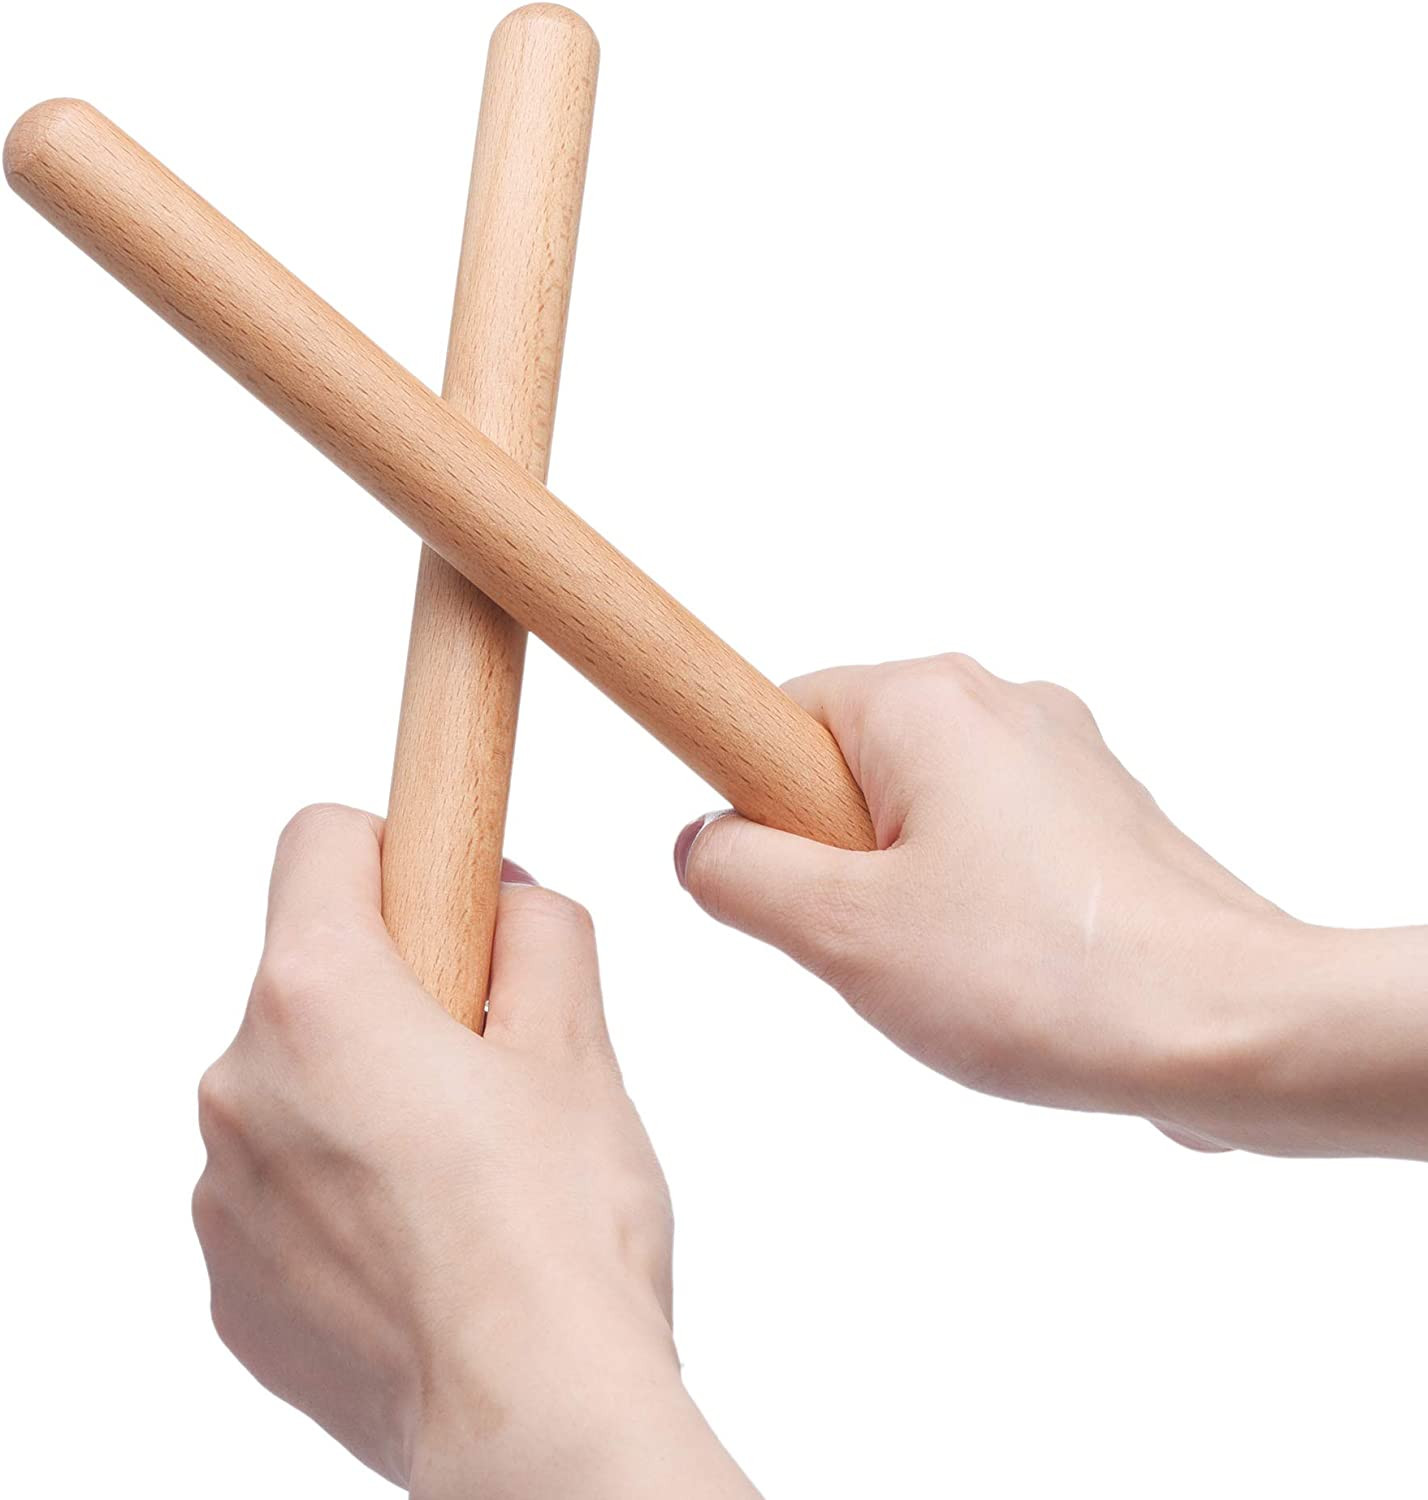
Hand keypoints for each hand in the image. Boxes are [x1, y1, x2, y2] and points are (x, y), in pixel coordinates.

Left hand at [194, 805, 758, 1498]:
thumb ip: (543, 929)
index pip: (322, 840)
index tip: (449, 900)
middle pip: (311, 971)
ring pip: (296, 1083)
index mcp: (318, 997)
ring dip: (365, 1095)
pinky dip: (340, 1190)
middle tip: (489, 1061)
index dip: (398, 850)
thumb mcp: (580, 1042)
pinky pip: (279, 1188)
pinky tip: (425, 1242)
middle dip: (397, 991)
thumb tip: (509, 903)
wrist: (531, 1419)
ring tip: (465, 1171)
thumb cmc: (559, 1230)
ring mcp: (223, 1189)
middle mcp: (239, 1082)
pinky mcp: (230, 1280)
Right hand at [674, 654, 1427, 1158]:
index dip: (754, 805)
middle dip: (833, 862)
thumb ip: (738, 874)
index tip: (775, 885)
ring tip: (948, 968)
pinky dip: (969, 903)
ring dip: (900, 892)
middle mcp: (1000, 703)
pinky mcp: (1100, 817)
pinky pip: (988, 844)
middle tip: (868, 943)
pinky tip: (1001, 973)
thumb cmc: (1042, 975)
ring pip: (918, 814)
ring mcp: (1061, 757)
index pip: (779, 714)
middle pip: (848, 766)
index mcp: (927, 701)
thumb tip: (704, 845)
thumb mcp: (841, 932)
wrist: (1231, 1030)